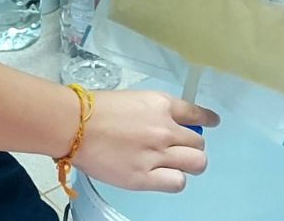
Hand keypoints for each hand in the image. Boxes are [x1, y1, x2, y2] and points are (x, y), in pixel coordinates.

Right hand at [71, 89, 218, 192]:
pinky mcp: (145, 177)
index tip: (211, 122)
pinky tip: (163, 176)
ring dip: (189, 164)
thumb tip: (166, 124)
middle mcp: (165, 130)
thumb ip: (153, 112)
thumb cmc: (93, 108)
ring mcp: (157, 155)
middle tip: (179, 149)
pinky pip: (177, 182)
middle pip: (199, 143)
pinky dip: (174, 179)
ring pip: (196, 163)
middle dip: (192, 146)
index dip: (207, 119)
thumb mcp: (131, 100)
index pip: (197, 113)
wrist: (72, 125)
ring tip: (175, 165)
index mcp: (161, 105)